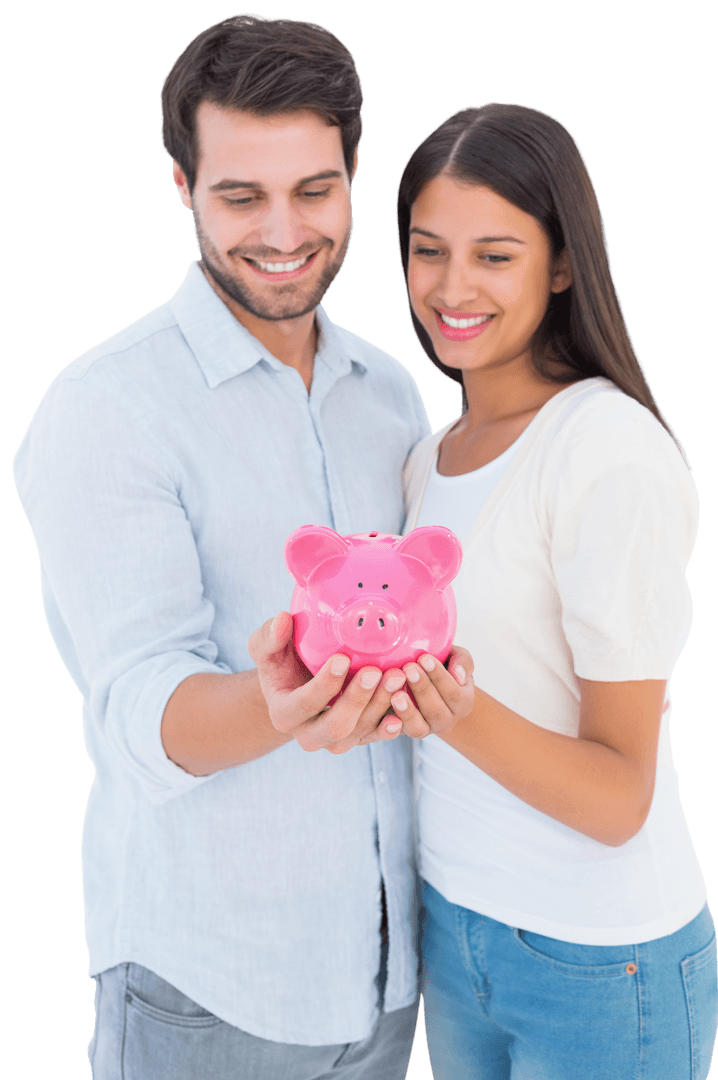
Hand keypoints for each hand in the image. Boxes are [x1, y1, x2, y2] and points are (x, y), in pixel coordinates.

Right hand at [248, 612, 407, 753]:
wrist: (297, 682)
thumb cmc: (283, 661)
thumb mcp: (268, 647)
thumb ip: (270, 636)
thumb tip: (282, 620)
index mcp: (284, 714)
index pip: (304, 704)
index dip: (324, 684)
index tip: (343, 658)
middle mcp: (309, 734)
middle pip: (336, 727)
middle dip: (357, 700)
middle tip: (375, 671)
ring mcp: (336, 740)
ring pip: (360, 732)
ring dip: (380, 706)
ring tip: (397, 677)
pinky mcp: (358, 737)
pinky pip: (376, 737)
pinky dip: (390, 725)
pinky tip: (403, 707)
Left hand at [387, 646, 474, 738]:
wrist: (423, 679)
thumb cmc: (442, 664)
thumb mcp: (456, 658)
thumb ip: (463, 662)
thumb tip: (459, 675)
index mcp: (463, 702)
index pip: (453, 693)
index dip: (439, 676)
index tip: (424, 658)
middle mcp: (447, 721)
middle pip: (436, 711)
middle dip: (422, 688)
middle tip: (408, 669)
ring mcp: (427, 729)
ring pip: (419, 727)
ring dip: (407, 710)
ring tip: (396, 693)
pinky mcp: (407, 732)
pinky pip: (400, 732)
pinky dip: (393, 723)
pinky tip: (386, 706)